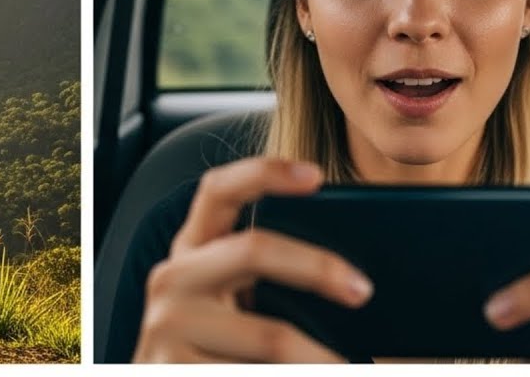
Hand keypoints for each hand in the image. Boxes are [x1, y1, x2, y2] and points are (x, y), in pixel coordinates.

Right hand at [133, 157, 374, 362]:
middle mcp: (172, 278)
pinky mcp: (172, 370)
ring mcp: (166, 326)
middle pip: (252, 248)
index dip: (264, 173)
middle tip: (363, 290)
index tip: (316, 175)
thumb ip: (269, 277)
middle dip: (316, 267)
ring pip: (269, 335)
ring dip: (320, 357)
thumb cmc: (225, 346)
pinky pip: (250, 374)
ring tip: (353, 366)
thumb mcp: (236, 302)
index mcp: (192, 249)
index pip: (218, 189)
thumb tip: (352, 276)